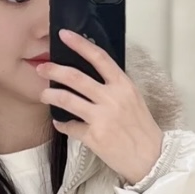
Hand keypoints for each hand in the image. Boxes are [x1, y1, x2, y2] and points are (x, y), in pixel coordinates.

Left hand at [36, 30, 162, 185]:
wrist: (152, 158)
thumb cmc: (142, 129)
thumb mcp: (134, 100)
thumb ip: (114, 87)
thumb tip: (91, 76)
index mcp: (124, 86)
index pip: (99, 58)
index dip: (80, 44)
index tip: (64, 35)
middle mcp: (112, 98)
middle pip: (76, 77)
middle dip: (54, 70)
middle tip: (41, 68)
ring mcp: (102, 118)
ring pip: (67, 100)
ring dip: (51, 95)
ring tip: (44, 94)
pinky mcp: (94, 137)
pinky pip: (70, 126)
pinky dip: (62, 124)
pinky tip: (60, 123)